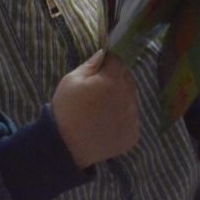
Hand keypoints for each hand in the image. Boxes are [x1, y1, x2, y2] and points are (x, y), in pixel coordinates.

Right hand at [52, 50, 139, 168]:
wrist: (66, 146)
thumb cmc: (66, 109)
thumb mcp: (71, 80)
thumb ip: (91, 65)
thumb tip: (104, 53)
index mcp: (113, 81)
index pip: (118, 62)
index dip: (108, 63)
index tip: (99, 69)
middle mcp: (128, 97)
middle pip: (127, 80)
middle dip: (116, 80)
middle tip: (99, 91)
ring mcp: (133, 117)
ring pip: (131, 99)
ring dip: (121, 99)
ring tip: (102, 109)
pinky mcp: (133, 134)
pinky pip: (132, 119)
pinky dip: (123, 118)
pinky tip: (107, 123)